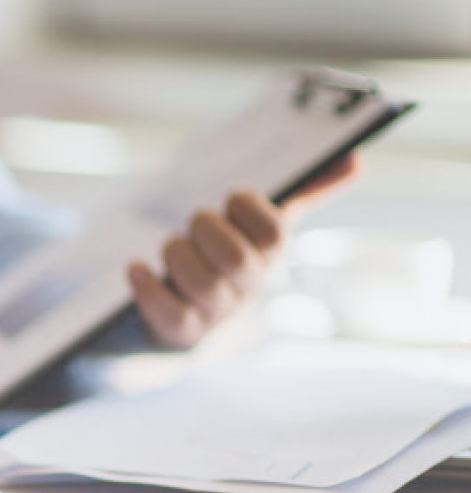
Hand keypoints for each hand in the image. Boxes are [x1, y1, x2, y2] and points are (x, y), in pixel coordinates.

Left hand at [128, 153, 362, 346]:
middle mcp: (247, 285)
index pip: (274, 233)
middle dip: (208, 231)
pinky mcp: (182, 332)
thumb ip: (303, 192)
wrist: (183, 314)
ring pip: (204, 288)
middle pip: (238, 261)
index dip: (250, 208)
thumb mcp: (258, 223)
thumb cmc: (222, 255)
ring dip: (178, 257)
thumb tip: (355, 160)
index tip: (231, 196)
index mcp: (267, 252)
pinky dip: (150, 290)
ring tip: (170, 245)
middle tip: (194, 221)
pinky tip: (135, 268)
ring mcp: (216, 311)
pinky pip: (171, 316)